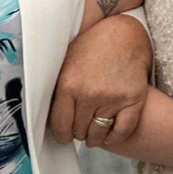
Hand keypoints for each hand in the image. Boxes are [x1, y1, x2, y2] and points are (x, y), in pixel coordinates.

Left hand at [48, 11, 151, 145]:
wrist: (125, 35)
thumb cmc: (92, 47)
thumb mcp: (66, 61)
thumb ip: (55, 87)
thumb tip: (39, 112)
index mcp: (68, 84)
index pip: (60, 126)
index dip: (61, 134)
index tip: (64, 135)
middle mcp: (89, 94)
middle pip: (78, 131)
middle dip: (77, 132)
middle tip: (79, 127)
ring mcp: (113, 98)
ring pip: (98, 135)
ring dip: (94, 138)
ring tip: (92, 132)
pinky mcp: (133, 100)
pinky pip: (122, 131)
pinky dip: (114, 138)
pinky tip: (109, 134)